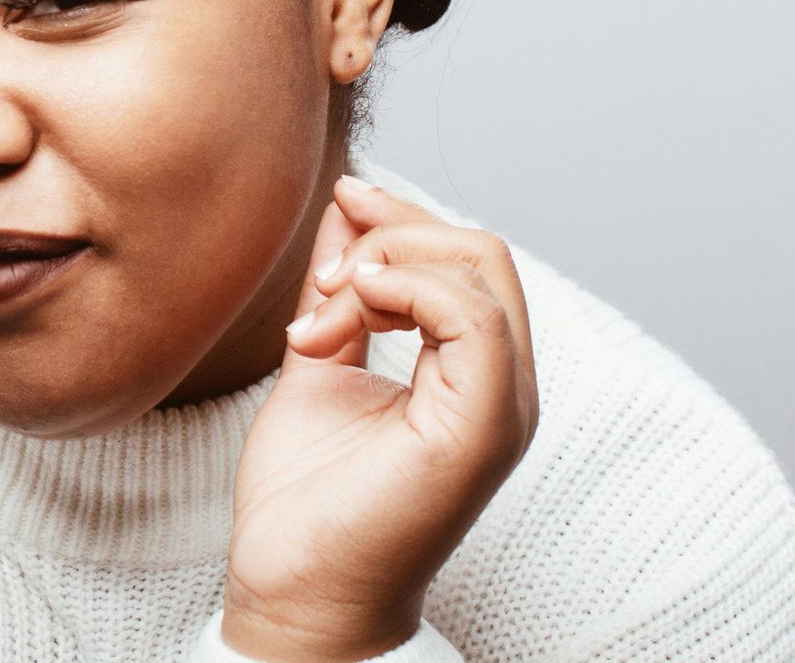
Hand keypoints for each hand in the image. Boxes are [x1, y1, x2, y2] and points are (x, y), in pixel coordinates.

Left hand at [221, 175, 540, 661]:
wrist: (294, 584)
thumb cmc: (307, 493)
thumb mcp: (320, 357)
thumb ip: (341, 290)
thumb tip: (347, 210)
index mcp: (470, 370)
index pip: (467, 255)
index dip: (399, 217)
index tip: (336, 211)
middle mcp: (500, 385)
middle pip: (481, 250)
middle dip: (393, 233)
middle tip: (324, 279)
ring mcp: (500, 408)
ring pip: (482, 270)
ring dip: (386, 263)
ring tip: (323, 310)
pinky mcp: (482, 431)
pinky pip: (475, 321)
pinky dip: (409, 288)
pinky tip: (351, 303)